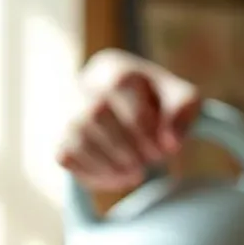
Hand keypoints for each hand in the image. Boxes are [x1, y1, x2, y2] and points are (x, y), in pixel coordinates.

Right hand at [57, 49, 201, 191]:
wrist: (124, 121)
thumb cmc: (155, 106)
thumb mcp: (179, 98)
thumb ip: (183, 110)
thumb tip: (171, 143)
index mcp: (111, 67)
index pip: (120, 84)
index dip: (144, 120)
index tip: (167, 146)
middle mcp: (82, 87)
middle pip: (96, 112)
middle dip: (128, 144)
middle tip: (152, 161)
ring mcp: (66, 116)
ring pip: (78, 138)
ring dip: (112, 163)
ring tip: (137, 173)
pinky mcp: (60, 144)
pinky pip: (68, 158)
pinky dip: (96, 174)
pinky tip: (119, 178)